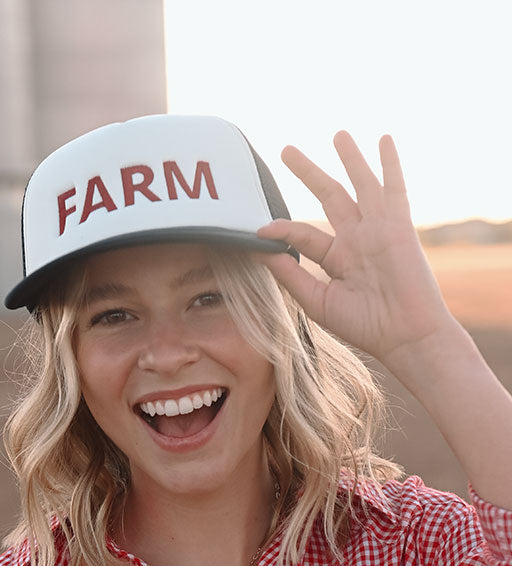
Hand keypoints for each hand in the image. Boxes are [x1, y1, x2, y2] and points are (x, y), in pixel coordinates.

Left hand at [257, 132, 456, 371]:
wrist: (403, 335)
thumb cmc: (364, 325)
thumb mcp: (317, 301)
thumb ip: (290, 275)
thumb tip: (260, 250)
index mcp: (336, 259)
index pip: (303, 235)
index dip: (281, 230)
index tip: (258, 228)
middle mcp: (355, 239)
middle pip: (329, 197)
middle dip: (308, 173)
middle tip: (287, 150)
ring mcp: (377, 230)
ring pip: (359, 185)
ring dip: (349, 158)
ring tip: (337, 134)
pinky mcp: (398, 226)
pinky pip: (394, 188)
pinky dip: (389, 163)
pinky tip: (383, 139)